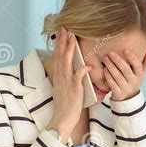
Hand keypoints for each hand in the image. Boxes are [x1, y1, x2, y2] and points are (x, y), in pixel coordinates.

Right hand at [47, 26, 92, 140]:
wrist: (62, 118)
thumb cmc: (65, 104)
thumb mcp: (63, 88)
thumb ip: (68, 77)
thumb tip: (73, 69)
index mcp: (59, 75)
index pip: (58, 55)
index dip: (60, 43)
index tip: (61, 32)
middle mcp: (61, 76)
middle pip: (61, 55)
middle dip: (62, 41)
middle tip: (64, 28)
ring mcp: (67, 82)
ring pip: (67, 63)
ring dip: (70, 50)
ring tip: (72, 38)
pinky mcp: (74, 89)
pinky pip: (78, 78)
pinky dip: (82, 71)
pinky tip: (87, 65)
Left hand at [103, 47, 145, 100]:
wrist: (129, 98)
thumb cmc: (135, 80)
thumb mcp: (142, 72)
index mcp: (140, 74)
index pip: (137, 65)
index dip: (132, 58)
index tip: (125, 50)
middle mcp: (134, 81)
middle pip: (126, 70)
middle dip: (118, 61)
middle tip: (110, 53)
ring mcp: (126, 88)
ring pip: (118, 77)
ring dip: (111, 67)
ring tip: (105, 58)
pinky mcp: (118, 93)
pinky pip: (112, 84)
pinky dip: (108, 76)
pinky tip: (104, 69)